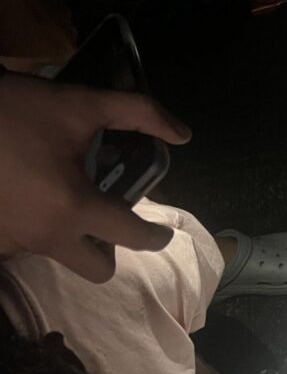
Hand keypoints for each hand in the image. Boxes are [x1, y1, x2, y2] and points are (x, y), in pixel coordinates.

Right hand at [0, 72, 190, 281]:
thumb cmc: (14, 109)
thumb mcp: (81, 103)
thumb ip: (138, 113)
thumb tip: (183, 134)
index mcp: (75, 207)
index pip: (134, 237)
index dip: (156, 236)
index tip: (161, 233)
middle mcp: (46, 236)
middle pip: (97, 270)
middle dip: (109, 251)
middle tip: (105, 220)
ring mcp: (13, 242)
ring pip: (59, 259)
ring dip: (70, 240)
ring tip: (63, 201)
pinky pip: (24, 248)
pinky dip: (35, 230)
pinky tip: (31, 199)